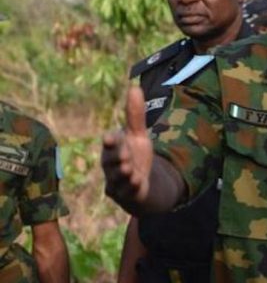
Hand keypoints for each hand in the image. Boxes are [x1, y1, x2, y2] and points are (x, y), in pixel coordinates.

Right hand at [102, 86, 153, 207]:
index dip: (111, 141)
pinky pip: (127, 192)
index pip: (110, 143)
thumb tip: (135, 87)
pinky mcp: (125, 195)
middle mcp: (111, 165)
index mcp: (113, 149)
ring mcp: (116, 181)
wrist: (141, 184)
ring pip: (116, 178)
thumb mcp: (138, 135)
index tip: (110, 137)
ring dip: (123, 173)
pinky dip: (132, 187)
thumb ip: (135, 115)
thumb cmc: (135, 156)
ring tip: (130, 169)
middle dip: (116, 157)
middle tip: (124, 154)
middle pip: (110, 161)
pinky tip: (139, 182)